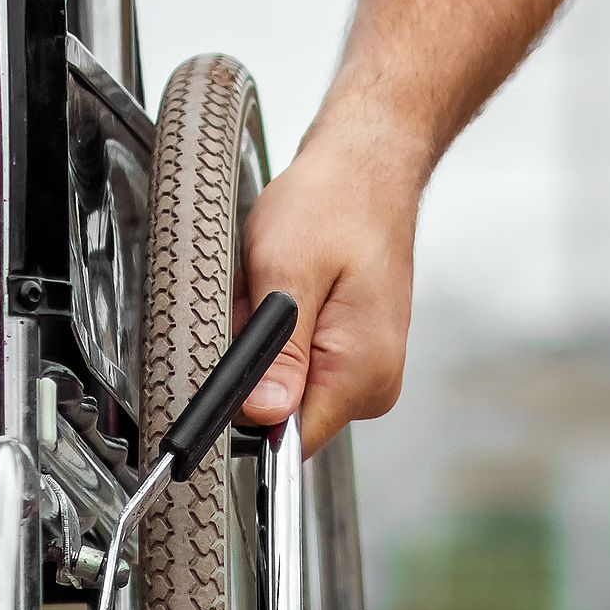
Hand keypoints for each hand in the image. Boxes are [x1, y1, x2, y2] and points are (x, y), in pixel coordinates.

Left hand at [235, 139, 419, 453]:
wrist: (369, 169)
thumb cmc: (334, 204)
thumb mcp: (288, 272)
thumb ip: (278, 353)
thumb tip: (265, 415)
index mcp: (362, 371)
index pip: (288, 439)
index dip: (245, 407)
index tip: (235, 352)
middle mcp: (373, 382)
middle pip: (280, 411)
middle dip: (251, 361)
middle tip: (258, 297)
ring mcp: (367, 370)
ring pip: (282, 384)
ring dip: (262, 342)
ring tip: (274, 285)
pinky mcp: (356, 354)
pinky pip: (297, 363)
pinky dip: (278, 332)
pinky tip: (287, 290)